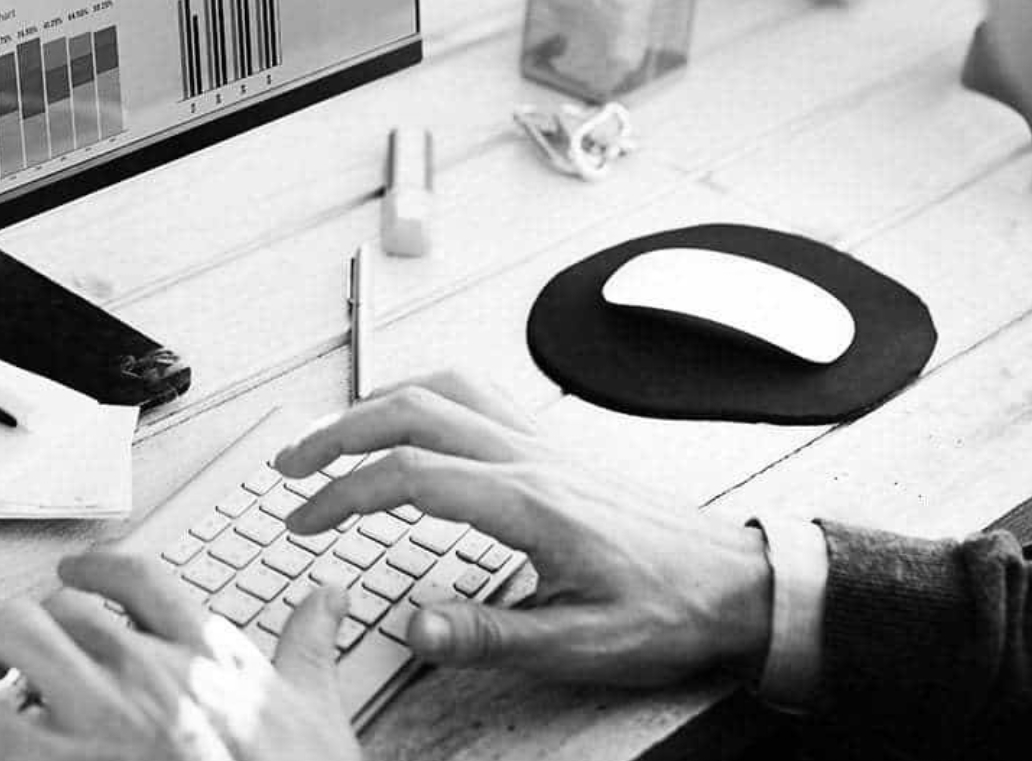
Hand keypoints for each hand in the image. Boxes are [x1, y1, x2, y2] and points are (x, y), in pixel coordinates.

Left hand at [0, 552, 360, 760]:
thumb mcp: (319, 709)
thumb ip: (311, 644)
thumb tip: (329, 596)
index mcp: (207, 651)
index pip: (140, 578)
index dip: (96, 566)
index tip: (76, 570)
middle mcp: (148, 671)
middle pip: (64, 605)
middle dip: (29, 620)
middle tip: (11, 644)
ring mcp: (102, 718)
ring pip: (17, 641)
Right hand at [274, 371, 772, 687]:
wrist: (738, 582)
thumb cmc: (671, 609)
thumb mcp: (582, 643)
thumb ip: (491, 634)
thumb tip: (413, 623)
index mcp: (529, 502)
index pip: (409, 475)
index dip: (343, 494)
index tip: (305, 519)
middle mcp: (530, 458)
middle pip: (412, 411)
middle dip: (338, 432)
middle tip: (292, 465)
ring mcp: (542, 443)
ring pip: (442, 389)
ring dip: (376, 403)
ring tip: (332, 434)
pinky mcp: (554, 445)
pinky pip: (476, 393)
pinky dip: (424, 393)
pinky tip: (411, 416)